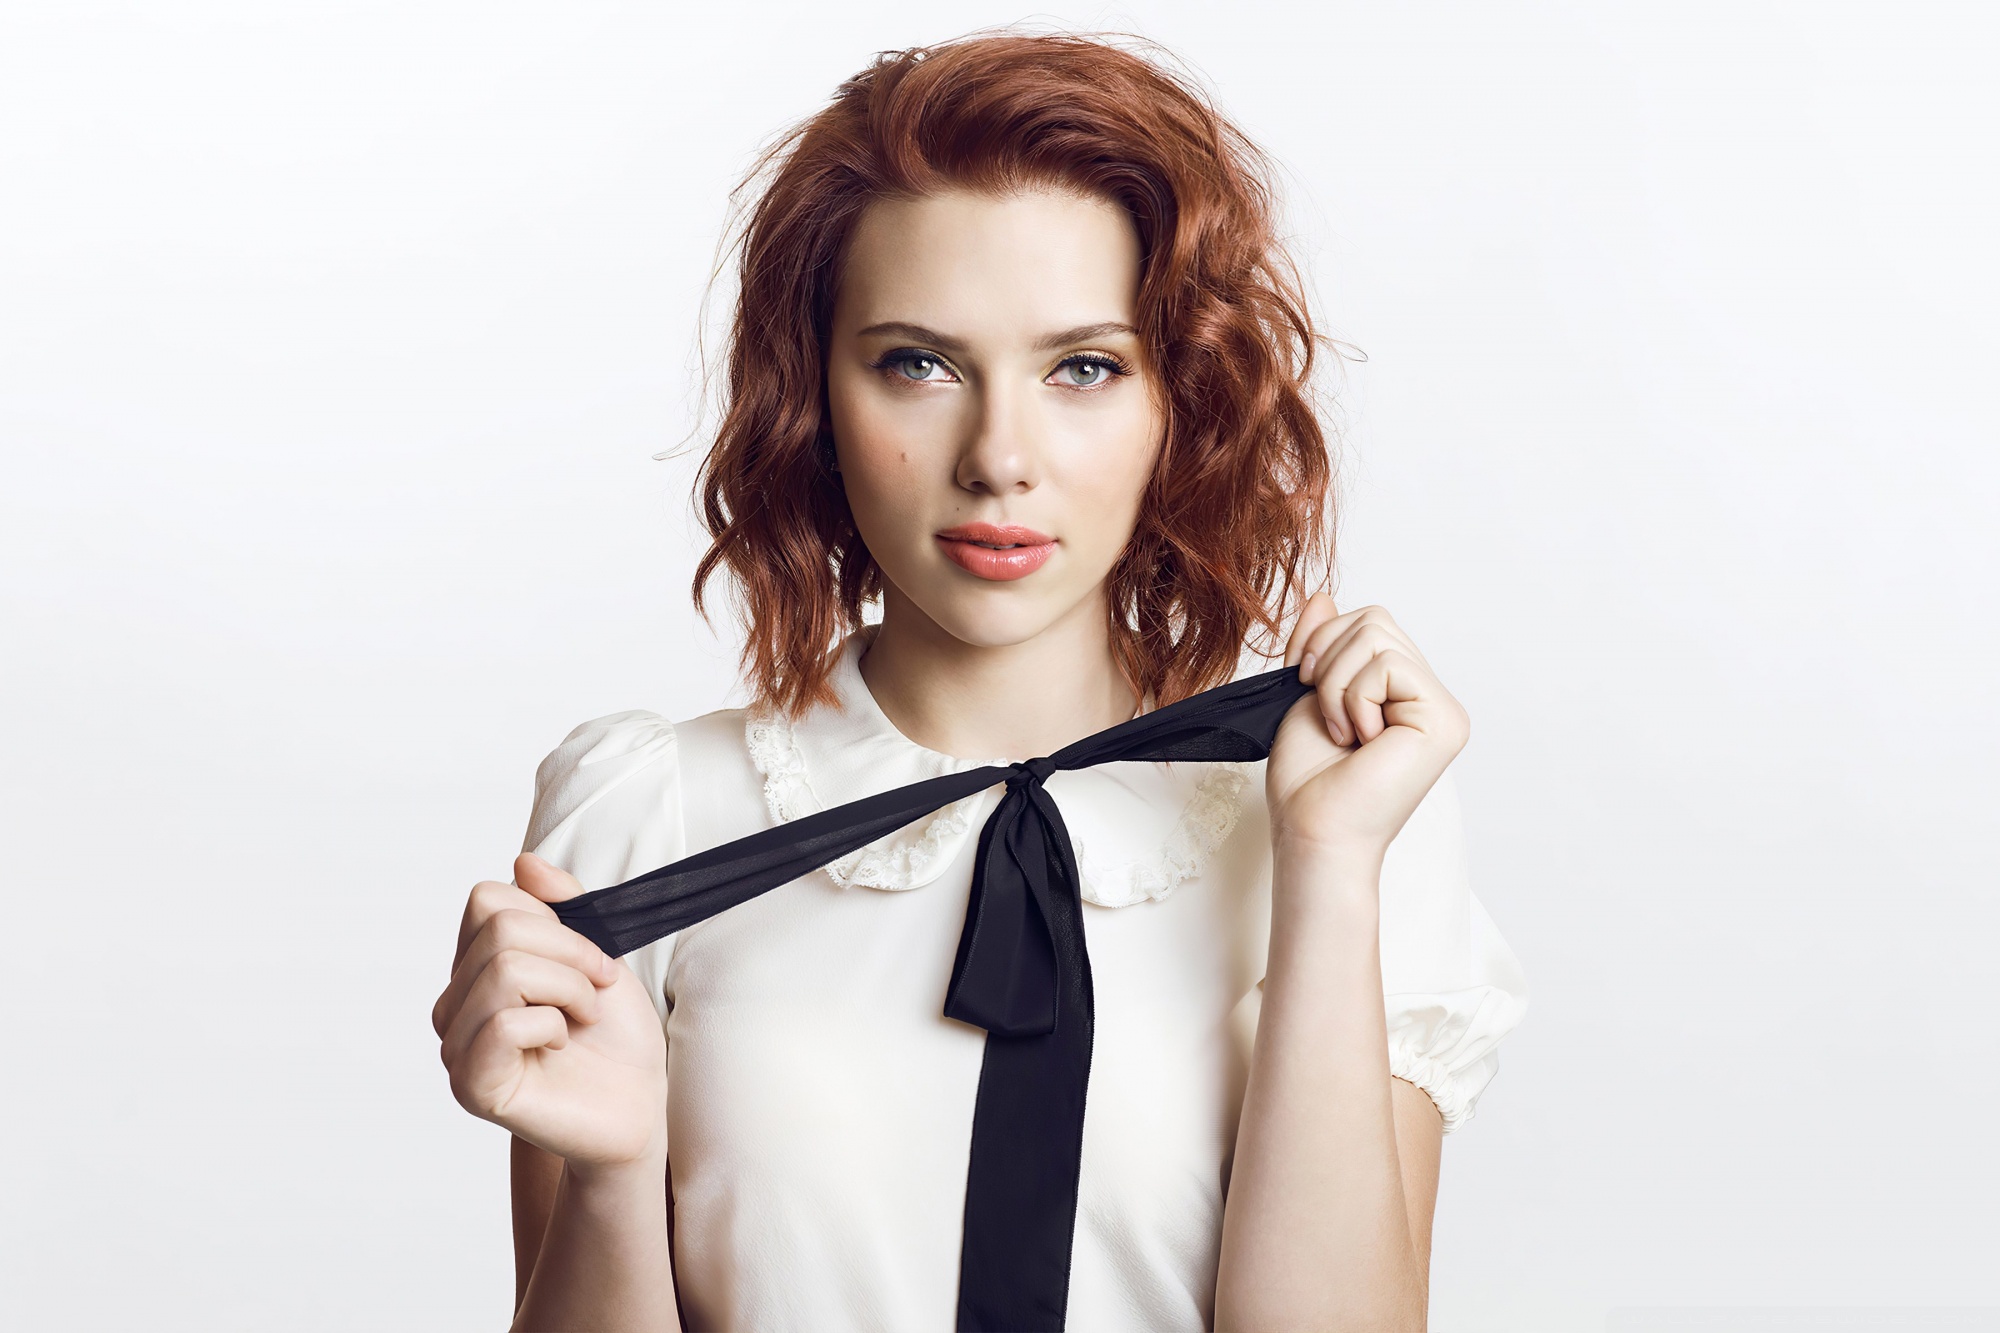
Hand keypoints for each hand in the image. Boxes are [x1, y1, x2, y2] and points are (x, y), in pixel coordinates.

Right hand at [432, 853, 667, 1169]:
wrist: (640, 1106)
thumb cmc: (617, 1037)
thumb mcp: (598, 952)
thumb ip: (560, 905)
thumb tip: (521, 861)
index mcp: (477, 969)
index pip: (487, 900)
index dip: (554, 921)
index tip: (595, 960)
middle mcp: (456, 1005)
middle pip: (498, 930)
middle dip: (570, 955)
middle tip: (595, 994)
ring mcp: (457, 1047)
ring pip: (503, 971)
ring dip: (568, 990)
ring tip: (580, 1020)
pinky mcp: (472, 1086)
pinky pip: (503, 1022)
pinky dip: (551, 1025)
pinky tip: (558, 1048)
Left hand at [1265, 594, 1470, 859]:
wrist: (1312, 829)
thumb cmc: (1308, 779)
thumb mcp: (1304, 692)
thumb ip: (1317, 644)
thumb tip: (1322, 595)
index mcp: (1402, 691)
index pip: (1369, 622)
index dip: (1323, 643)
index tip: (1307, 689)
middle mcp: (1429, 697)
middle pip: (1375, 619)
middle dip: (1327, 659)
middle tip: (1326, 715)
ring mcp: (1443, 708)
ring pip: (1377, 635)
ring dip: (1336, 684)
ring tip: (1343, 732)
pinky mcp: (1445, 719)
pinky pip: (1387, 665)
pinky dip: (1354, 698)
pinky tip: (1360, 740)